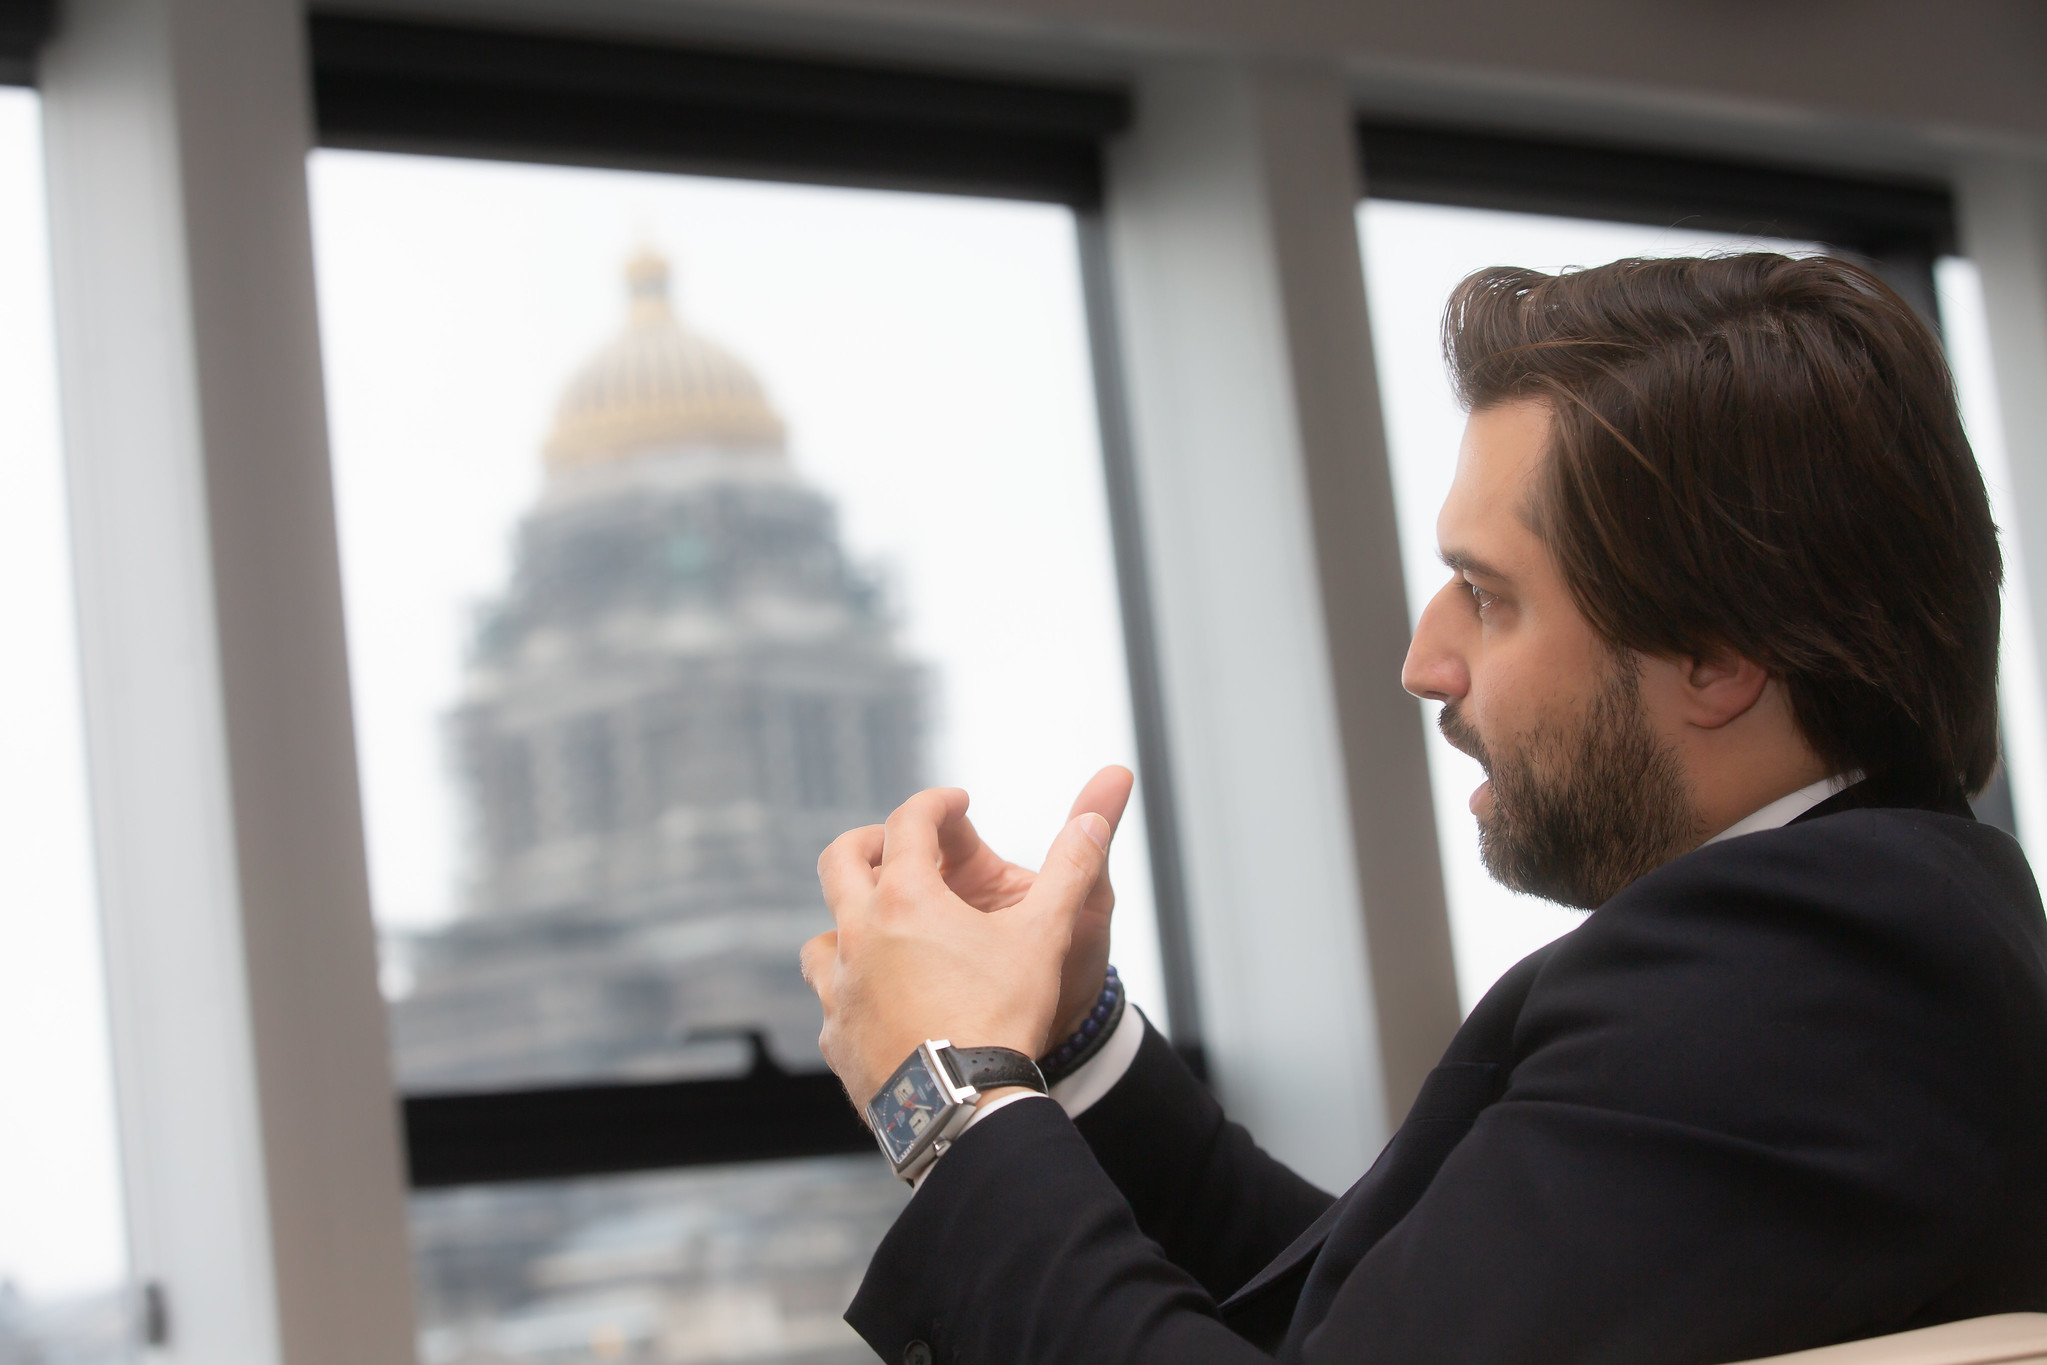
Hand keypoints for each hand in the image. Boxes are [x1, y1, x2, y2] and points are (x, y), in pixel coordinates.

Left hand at [800, 783, 1120, 1109]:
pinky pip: (829, 1002)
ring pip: (822, 936)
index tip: (954, 803)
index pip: (907, 823)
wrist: (963, 1108)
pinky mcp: (836, 1038)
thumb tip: (1093, 818)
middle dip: (869, 842)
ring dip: (848, 922)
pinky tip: (875, 1001)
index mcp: (905, 899)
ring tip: (879, 930)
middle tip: (898, 845)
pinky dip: (850, 990)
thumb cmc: (1003, 1016)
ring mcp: (840, 989)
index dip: (934, 803)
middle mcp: (859, 935)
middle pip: (840, 862)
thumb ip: (1073, 868)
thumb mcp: (1046, 934)